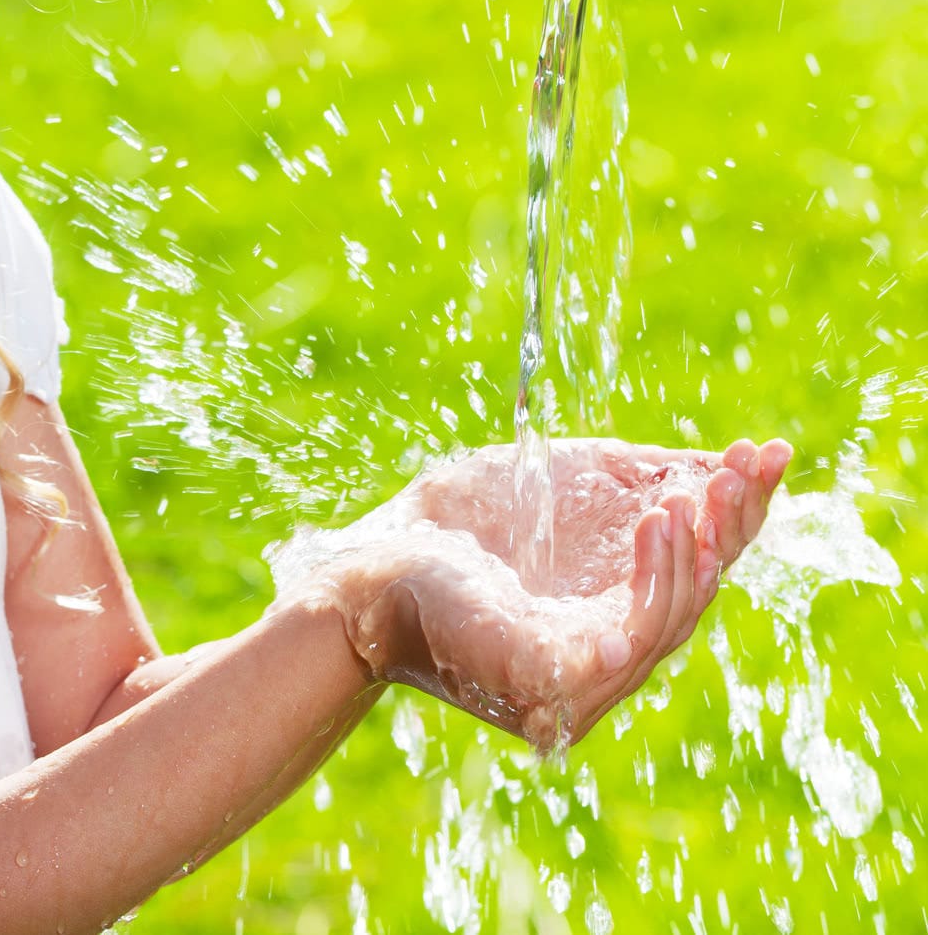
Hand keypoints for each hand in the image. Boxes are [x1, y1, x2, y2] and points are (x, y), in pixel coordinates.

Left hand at [275, 436, 790, 750]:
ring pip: (676, 617)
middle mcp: (606, 657)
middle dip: (731, 524)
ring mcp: (586, 682)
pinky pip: (634, 636)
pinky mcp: (560, 685)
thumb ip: (628, 480)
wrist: (371, 569)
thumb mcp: (555, 487)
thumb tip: (714, 462)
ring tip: (700, 489)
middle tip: (753, 464)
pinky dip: (659, 577)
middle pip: (696, 592)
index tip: (767, 452)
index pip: (689, 565)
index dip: (733, 511)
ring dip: (700, 546)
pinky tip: (664, 518)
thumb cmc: (451, 530)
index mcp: (605, 611)